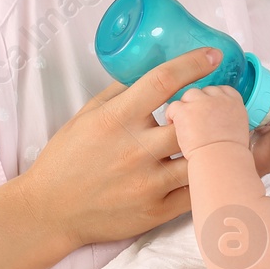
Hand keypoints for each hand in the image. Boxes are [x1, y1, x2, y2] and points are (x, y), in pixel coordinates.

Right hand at [18, 47, 225, 248]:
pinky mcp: (155, 211)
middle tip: (219, 105)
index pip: (163, 82)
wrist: (50, 210)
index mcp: (116, 119)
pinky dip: (203, 178)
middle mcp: (134, 150)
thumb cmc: (66, 159)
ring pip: (200, 158)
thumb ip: (118, 92)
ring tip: (217, 137)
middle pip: (191, 121)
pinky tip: (205, 169)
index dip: (192, 64)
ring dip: (210, 145)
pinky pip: (194, 192)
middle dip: (209, 109)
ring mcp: (147, 183)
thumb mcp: (85, 116)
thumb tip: (148, 69)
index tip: (212, 56)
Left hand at [165, 85, 249, 157]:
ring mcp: (200, 102)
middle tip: (195, 119)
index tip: (208, 108)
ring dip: (185, 107)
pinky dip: (172, 115)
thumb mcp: (238, 130)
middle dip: (198, 103)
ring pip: (188, 95)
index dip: (212, 98)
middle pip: (204, 91)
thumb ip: (227, 119)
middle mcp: (217, 98)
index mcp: (234, 102)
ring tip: (183, 123)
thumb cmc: (229, 154)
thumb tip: (218, 121)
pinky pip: (173, 106)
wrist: (221, 160)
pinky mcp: (184, 110)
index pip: (222, 90)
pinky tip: (174, 126)